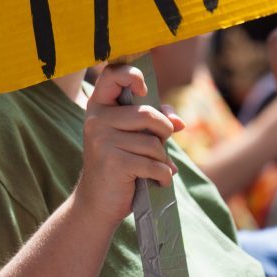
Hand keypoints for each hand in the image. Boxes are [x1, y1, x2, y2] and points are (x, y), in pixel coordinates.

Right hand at [76, 64, 184, 225]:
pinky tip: (157, 181)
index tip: (143, 90)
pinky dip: (164, 176)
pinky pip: (154, 164)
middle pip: (147, 114)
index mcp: (98, 106)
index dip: (132, 75)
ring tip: (154, 168)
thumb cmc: (119, 164)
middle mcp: (96, 119)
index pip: (112, 74)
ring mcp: (102, 140)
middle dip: (163, 132)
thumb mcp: (132, 138)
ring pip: (153, 143)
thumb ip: (154, 122)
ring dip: (162, 159)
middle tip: (159, 147)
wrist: (97, 201)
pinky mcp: (114, 162)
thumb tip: (180, 122)